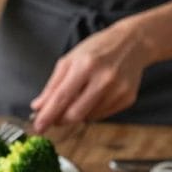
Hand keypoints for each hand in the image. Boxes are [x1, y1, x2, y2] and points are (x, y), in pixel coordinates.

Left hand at [30, 20, 149, 130]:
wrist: (132, 43)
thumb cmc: (98, 49)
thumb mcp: (70, 59)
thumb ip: (53, 85)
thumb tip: (38, 106)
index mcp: (86, 65)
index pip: (62, 97)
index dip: (48, 115)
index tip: (38, 127)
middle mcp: (104, 79)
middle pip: (75, 113)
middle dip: (60, 120)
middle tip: (53, 118)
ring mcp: (118, 90)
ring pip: (88, 117)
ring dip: (76, 113)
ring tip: (79, 96)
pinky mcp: (127, 99)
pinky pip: (101, 115)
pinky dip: (91, 111)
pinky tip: (94, 96)